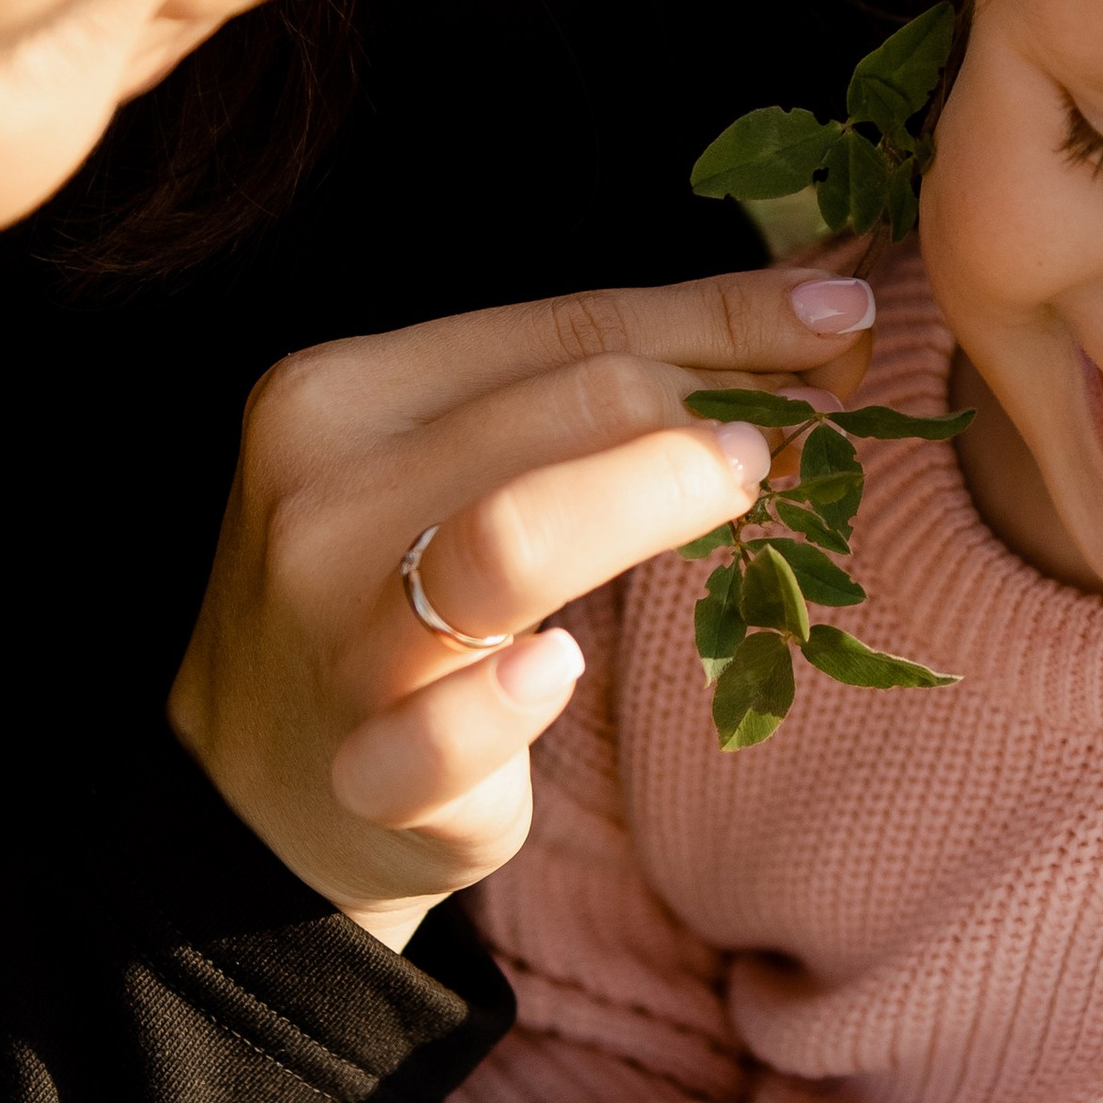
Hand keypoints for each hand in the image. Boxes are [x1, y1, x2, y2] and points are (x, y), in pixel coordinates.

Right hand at [168, 256, 875, 942]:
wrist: (260, 791)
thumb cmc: (399, 597)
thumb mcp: (462, 465)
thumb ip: (600, 389)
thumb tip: (814, 310)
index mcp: (339, 392)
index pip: (566, 324)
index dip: (723, 313)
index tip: (841, 311)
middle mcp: (321, 496)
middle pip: (563, 406)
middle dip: (718, 401)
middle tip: (821, 424)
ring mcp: (335, 637)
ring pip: (511, 541)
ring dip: (654, 496)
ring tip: (754, 487)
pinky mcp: (365, 774)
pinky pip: (440, 733)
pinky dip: (504, 701)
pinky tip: (566, 670)